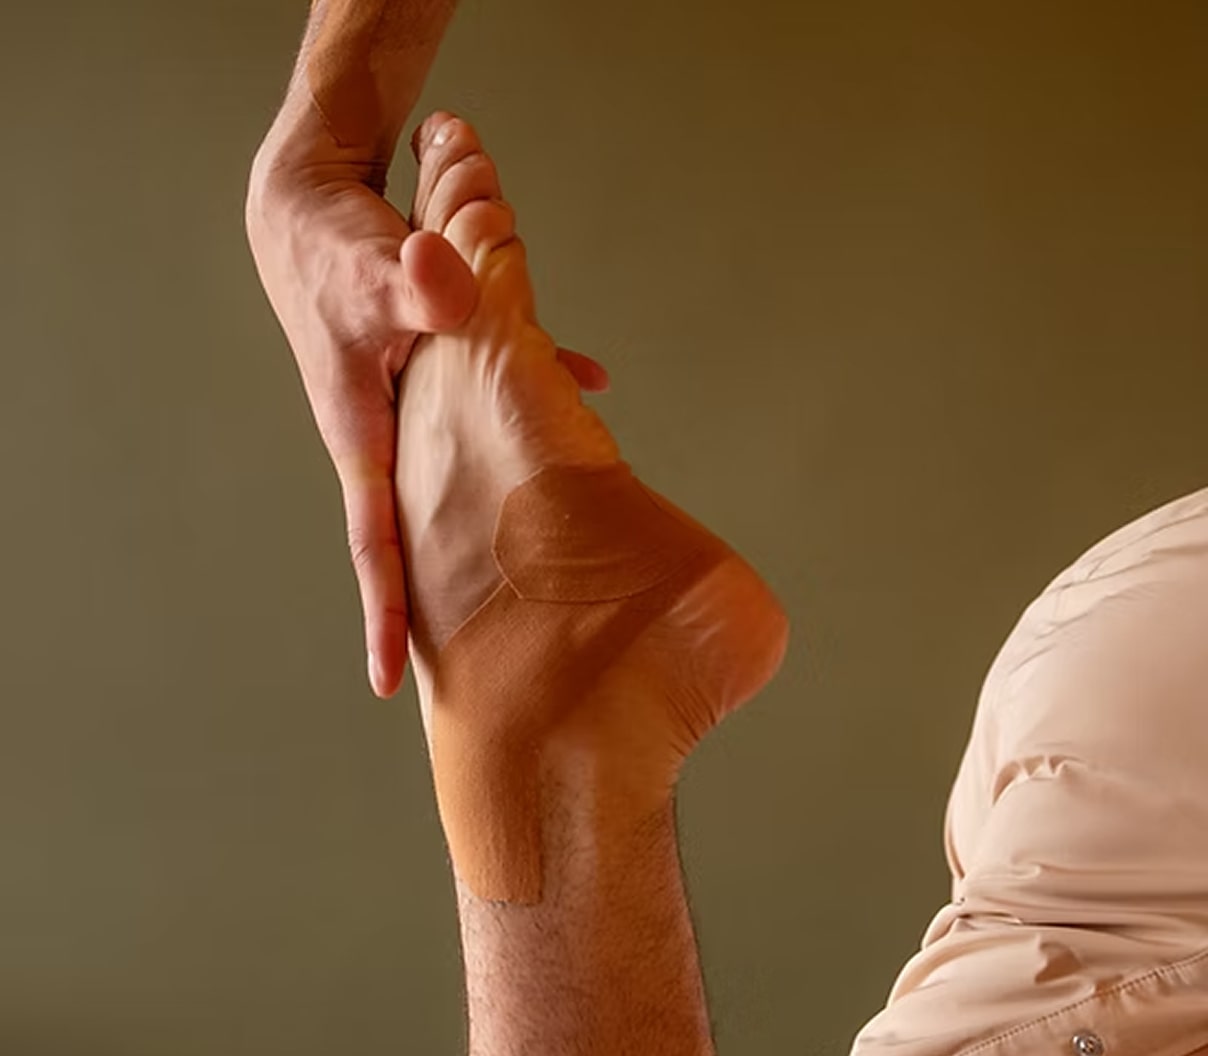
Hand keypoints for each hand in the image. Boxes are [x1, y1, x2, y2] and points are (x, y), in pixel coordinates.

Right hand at [245, 111, 608, 698]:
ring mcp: (414, 410)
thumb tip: (451, 288)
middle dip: (455, 592)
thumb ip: (412, 283)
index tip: (390, 682)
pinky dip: (540, 393)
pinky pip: (494, 403)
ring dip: (512, 494)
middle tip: (503, 659)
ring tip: (570, 539)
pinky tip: (591, 380)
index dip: (384, 612)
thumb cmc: (327, 239)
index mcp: (360, 430)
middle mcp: (386, 436)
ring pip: (467, 467)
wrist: (311, 204)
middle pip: (423, 532)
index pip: (374, 538)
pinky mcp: (437, 373)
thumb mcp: (367, 263)